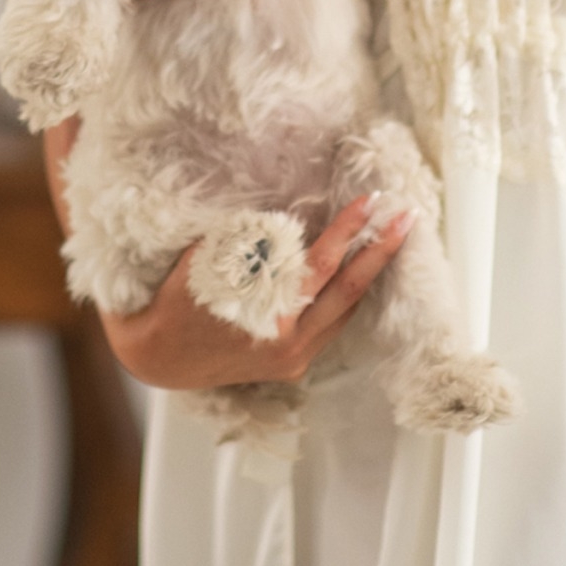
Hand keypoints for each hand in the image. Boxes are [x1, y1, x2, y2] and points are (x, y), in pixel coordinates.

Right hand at [99, 198, 413, 391]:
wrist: (158, 355)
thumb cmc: (178, 299)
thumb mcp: (212, 260)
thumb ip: (256, 244)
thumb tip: (292, 220)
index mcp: (268, 314)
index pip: (322, 264)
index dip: (348, 230)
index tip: (370, 202)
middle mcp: (288, 341)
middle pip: (349, 291)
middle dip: (380, 252)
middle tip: (407, 218)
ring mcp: (293, 357)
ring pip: (345, 312)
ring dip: (368, 274)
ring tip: (389, 239)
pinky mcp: (292, 364)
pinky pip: (330, 326)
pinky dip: (345, 297)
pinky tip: (357, 272)